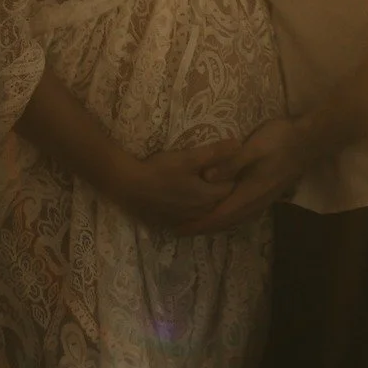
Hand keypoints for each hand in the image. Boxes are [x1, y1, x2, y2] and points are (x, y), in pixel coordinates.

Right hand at [108, 138, 241, 229]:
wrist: (128, 186)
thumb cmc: (160, 170)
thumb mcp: (189, 157)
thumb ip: (215, 152)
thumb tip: (239, 144)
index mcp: (207, 197)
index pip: (230, 189)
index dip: (231, 177)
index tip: (228, 166)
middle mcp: (199, 213)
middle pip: (218, 203)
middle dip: (220, 191)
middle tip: (217, 175)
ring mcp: (184, 220)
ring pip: (203, 213)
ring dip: (206, 202)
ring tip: (201, 187)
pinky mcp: (169, 223)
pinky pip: (187, 220)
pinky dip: (191, 212)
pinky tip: (184, 201)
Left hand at [177, 114, 320, 234]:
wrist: (309, 141)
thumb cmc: (280, 140)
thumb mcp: (252, 147)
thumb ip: (230, 163)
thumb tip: (206, 177)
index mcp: (248, 193)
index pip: (218, 216)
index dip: (197, 224)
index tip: (178, 229)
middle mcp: (255, 203)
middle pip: (224, 222)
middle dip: (202, 227)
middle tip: (179, 231)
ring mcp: (263, 201)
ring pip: (234, 220)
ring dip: (214, 224)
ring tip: (195, 225)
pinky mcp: (266, 195)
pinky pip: (241, 214)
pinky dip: (226, 217)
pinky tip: (222, 213)